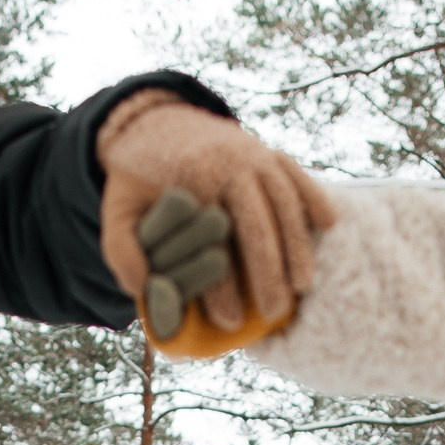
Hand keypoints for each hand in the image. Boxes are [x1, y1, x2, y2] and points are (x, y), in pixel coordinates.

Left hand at [98, 91, 335, 331]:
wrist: (158, 122)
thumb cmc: (138, 179)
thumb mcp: (116, 210)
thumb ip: (121, 250)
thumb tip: (144, 287)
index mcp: (190, 179)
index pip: (212, 242)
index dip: (221, 286)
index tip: (229, 323)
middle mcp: (228, 163)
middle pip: (256, 224)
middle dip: (268, 273)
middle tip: (274, 314)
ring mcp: (254, 154)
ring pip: (285, 202)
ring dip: (297, 246)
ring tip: (302, 287)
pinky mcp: (270, 152)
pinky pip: (298, 176)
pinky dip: (315, 198)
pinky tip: (329, 226)